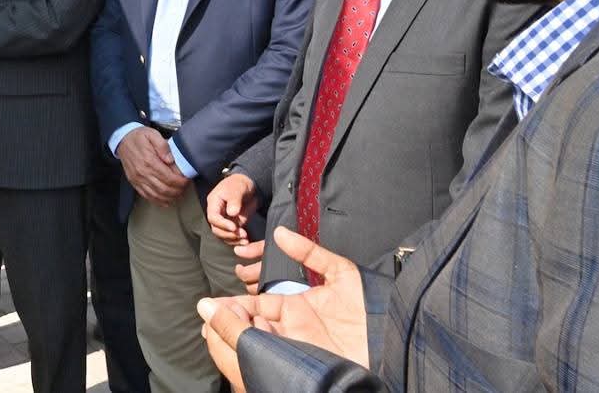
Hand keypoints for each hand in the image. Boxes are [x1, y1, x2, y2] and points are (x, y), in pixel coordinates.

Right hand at [116, 128, 190, 206]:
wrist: (122, 140)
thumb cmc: (139, 137)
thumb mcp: (152, 134)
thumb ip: (163, 146)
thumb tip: (170, 159)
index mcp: (149, 161)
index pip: (169, 177)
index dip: (180, 182)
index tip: (187, 180)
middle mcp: (142, 173)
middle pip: (164, 189)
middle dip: (177, 190)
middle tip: (185, 187)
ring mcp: (137, 179)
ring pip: (157, 195)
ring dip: (169, 197)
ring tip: (178, 194)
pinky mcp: (134, 183)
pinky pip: (147, 196)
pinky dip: (158, 201)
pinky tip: (166, 201)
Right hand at [196, 226, 370, 390]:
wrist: (394, 341)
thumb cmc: (372, 308)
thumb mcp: (342, 274)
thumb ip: (311, 253)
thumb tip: (279, 234)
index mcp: (297, 306)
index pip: (257, 304)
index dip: (234, 304)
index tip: (211, 303)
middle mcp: (292, 328)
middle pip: (250, 324)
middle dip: (227, 320)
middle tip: (205, 315)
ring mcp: (296, 346)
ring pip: (256, 340)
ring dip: (235, 333)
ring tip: (213, 328)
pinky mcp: (302, 363)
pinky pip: (272, 356)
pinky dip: (254, 349)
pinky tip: (241, 343)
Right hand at [207, 172, 259, 245]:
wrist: (249, 186)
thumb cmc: (240, 184)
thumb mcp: (237, 189)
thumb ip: (234, 200)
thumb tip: (232, 213)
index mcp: (214, 203)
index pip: (213, 217)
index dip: (222, 224)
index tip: (234, 227)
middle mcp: (217, 213)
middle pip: (216, 229)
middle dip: (228, 234)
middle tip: (242, 234)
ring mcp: (224, 220)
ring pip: (223, 235)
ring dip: (233, 239)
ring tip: (245, 240)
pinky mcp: (232, 225)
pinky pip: (231, 236)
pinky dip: (237, 240)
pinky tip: (246, 241)